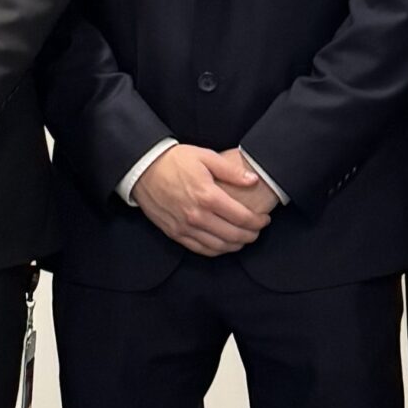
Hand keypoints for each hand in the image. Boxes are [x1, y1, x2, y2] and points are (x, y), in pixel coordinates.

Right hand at [135, 145, 273, 256]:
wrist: (143, 169)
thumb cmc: (174, 161)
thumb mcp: (205, 157)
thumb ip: (231, 171)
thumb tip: (253, 180)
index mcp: (208, 196)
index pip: (242, 218)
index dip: (258, 222)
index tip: (264, 219)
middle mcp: (197, 216)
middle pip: (233, 236)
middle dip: (251, 235)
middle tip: (257, 230)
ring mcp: (185, 227)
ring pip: (218, 247)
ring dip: (236, 246)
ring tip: (243, 238)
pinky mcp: (175, 233)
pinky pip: (200, 249)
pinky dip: (216, 250)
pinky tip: (224, 244)